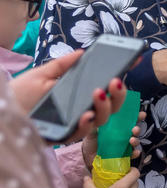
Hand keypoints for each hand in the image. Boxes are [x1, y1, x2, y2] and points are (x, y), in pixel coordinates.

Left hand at [10, 51, 127, 142]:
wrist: (2, 112)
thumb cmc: (19, 95)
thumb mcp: (42, 74)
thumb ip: (63, 64)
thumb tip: (83, 51)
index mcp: (80, 94)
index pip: (106, 87)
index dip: (121, 75)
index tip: (133, 60)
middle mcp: (82, 110)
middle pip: (112, 105)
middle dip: (119, 94)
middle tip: (116, 81)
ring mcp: (75, 124)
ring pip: (102, 119)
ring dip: (105, 107)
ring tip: (99, 93)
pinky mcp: (64, 136)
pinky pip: (82, 133)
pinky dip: (86, 124)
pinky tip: (86, 115)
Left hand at [82, 110, 147, 170]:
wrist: (88, 157)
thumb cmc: (91, 142)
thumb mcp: (92, 132)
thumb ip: (96, 125)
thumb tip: (96, 117)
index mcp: (117, 128)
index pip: (129, 121)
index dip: (136, 117)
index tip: (141, 115)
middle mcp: (123, 136)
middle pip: (134, 131)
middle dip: (137, 129)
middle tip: (135, 129)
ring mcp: (124, 146)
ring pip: (134, 142)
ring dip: (136, 140)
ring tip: (132, 140)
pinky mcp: (123, 156)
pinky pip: (132, 154)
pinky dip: (135, 153)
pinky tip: (135, 152)